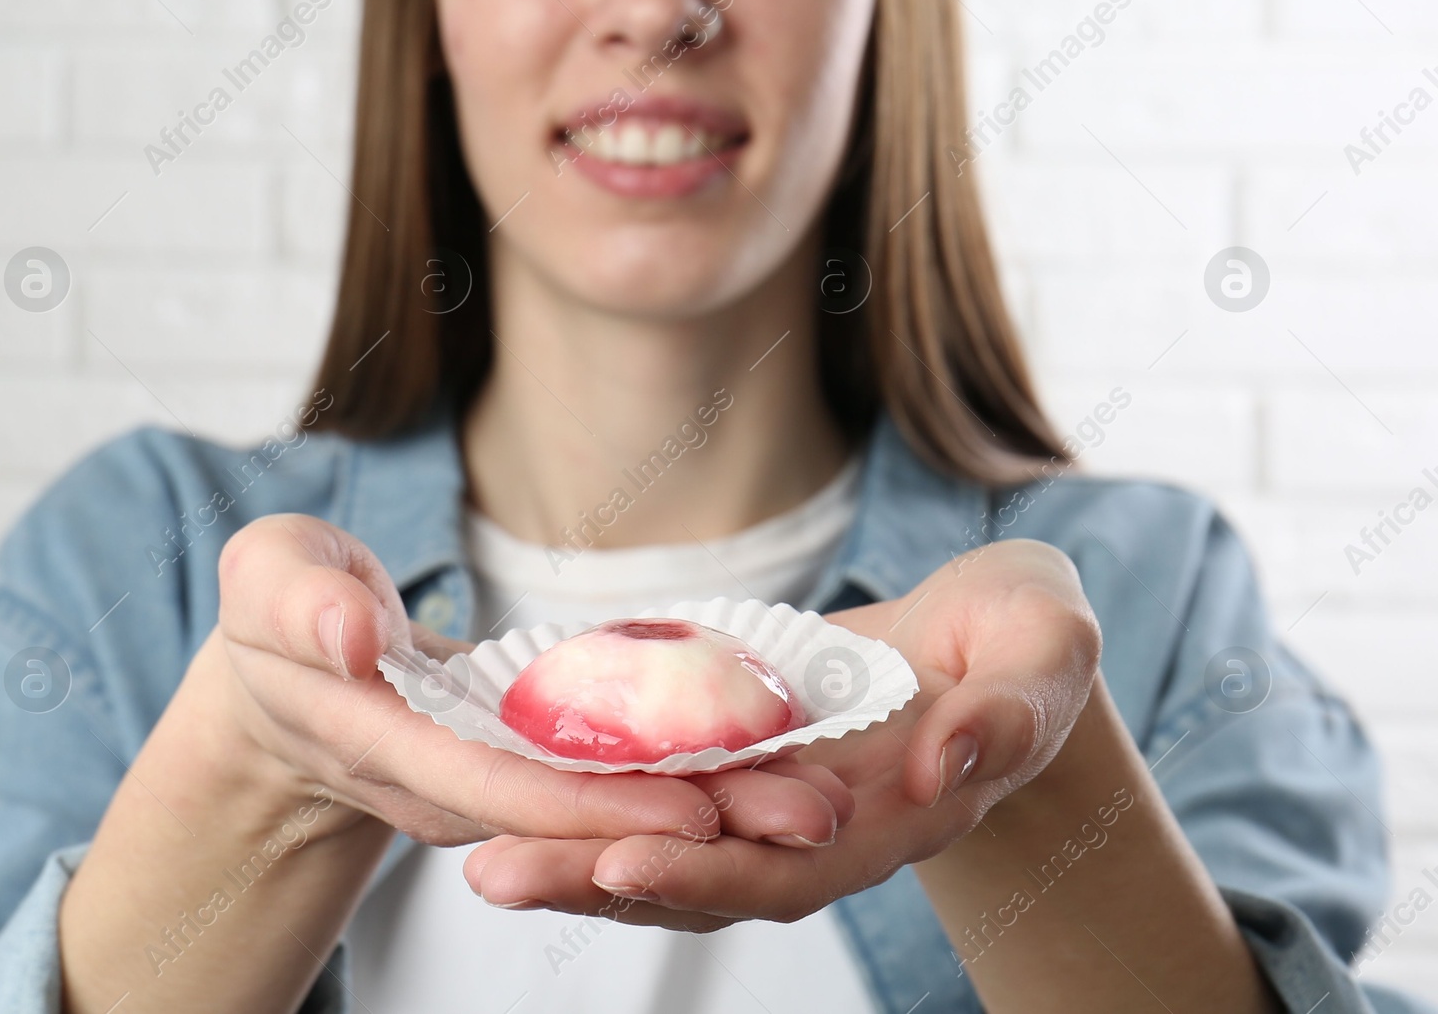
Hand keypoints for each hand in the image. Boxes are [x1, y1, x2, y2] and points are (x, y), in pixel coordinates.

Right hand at [206, 513, 850, 848]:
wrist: (293, 668)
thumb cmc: (283, 606)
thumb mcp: (268, 578)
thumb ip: (301, 602)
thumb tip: (352, 634)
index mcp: (386, 742)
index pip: (495, 786)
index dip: (590, 799)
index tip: (688, 804)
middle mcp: (451, 783)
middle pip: (576, 816)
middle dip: (688, 821)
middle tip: (805, 811)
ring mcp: (494, 781)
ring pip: (603, 807)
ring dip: (706, 810)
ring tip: (813, 797)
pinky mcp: (526, 763)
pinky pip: (606, 775)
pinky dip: (679, 772)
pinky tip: (762, 757)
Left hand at [461, 538, 1102, 929]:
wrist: (990, 639)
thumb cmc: (1026, 642)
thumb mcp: (1045, 655)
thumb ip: (1010, 711)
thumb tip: (950, 765)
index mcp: (887, 820)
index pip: (786, 872)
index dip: (706, 875)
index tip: (619, 865)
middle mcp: (812, 828)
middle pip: (695, 873)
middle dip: (595, 879)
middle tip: (491, 873)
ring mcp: (765, 793)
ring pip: (660, 834)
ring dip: (570, 848)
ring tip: (475, 848)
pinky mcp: (734, 747)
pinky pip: (652, 775)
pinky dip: (586, 781)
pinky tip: (509, 770)